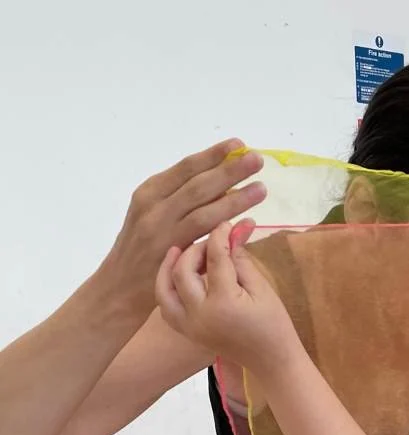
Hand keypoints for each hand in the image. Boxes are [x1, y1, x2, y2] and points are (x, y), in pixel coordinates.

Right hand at [99, 140, 265, 317]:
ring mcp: (161, 227)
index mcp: (150, 192)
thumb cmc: (142, 254)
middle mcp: (154, 205)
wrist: (118, 287)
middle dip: (229, 168)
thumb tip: (221, 188)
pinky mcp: (170, 250)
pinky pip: (203, 233)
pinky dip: (226, 224)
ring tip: (261, 187)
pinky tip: (248, 220)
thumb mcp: (154, 219)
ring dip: (235, 196)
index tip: (237, 144)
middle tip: (256, 159)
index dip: (213, 155)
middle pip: (197, 182)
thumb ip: (181, 205)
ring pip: (203, 206)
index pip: (186, 168)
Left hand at [156, 222, 299, 371]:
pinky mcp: (187, 333)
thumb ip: (241, 259)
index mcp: (223, 302)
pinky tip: (176, 277)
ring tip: (177, 252)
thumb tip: (232, 231)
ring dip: (169, 268)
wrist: (272, 361)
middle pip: (183, 270)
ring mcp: (190, 326)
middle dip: (194, 250)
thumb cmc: (275, 325)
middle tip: (210, 243)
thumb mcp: (262, 289)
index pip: (215, 258)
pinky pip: (166, 308)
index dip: (220, 236)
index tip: (226, 224)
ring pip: (165, 290)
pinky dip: (167, 289)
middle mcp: (199, 314)